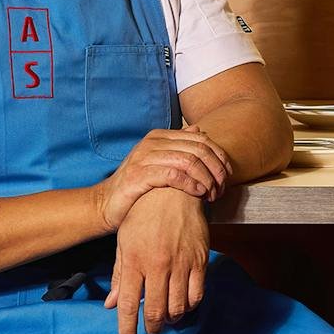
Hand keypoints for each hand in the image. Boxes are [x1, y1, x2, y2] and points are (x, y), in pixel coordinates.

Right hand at [94, 125, 233, 230]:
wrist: (105, 204)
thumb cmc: (138, 186)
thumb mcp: (160, 162)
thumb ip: (179, 146)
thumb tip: (199, 129)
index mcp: (160, 136)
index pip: (201, 139)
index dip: (219, 156)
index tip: (228, 175)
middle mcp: (152, 142)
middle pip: (198, 149)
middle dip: (216, 170)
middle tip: (221, 189)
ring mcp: (144, 157)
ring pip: (189, 161)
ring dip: (206, 179)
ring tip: (212, 195)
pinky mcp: (139, 175)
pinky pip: (173, 175)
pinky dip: (191, 184)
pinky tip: (198, 194)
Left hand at [104, 187, 209, 333]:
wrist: (173, 190)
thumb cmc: (143, 215)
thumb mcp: (124, 242)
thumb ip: (120, 275)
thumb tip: (112, 304)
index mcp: (134, 261)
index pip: (129, 305)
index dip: (127, 329)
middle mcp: (157, 265)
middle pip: (155, 311)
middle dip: (151, 328)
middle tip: (150, 331)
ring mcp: (180, 263)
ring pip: (178, 307)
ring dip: (171, 319)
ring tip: (167, 318)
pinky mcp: (199, 260)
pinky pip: (197, 293)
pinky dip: (190, 305)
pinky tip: (184, 304)